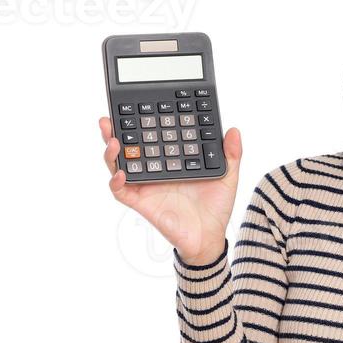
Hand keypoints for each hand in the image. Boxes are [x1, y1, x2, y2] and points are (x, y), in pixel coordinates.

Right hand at [100, 117, 241, 264]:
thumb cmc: (215, 208)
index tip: (135, 105)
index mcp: (171, 159)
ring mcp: (145, 186)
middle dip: (114, 132)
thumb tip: (234, 130)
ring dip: (111, 152)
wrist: (210, 237)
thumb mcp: (227, 177)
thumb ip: (230, 154)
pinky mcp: (141, 203)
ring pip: (119, 165)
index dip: (139, 122)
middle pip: (128, 147)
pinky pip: (121, 192)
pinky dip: (116, 182)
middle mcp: (154, 170)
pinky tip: (120, 172)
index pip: (151, 136)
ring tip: (112, 140)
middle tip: (108, 119)